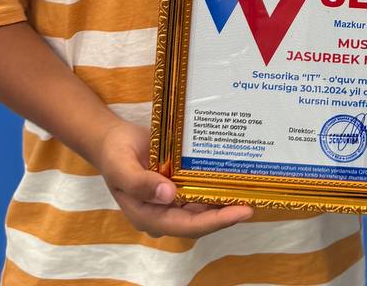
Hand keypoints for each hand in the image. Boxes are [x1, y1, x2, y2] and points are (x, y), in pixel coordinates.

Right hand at [96, 120, 252, 238]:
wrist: (112, 140)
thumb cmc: (114, 155)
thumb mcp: (122, 168)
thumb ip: (141, 183)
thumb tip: (169, 196)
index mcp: (149, 216)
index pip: (187, 225)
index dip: (215, 221)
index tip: (241, 212)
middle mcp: (163, 212)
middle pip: (200, 219)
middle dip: (226, 213)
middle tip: (254, 201)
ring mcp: (171, 200)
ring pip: (202, 206)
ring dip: (223, 201)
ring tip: (250, 190)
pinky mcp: (177, 185)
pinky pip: (198, 189)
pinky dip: (214, 185)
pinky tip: (232, 176)